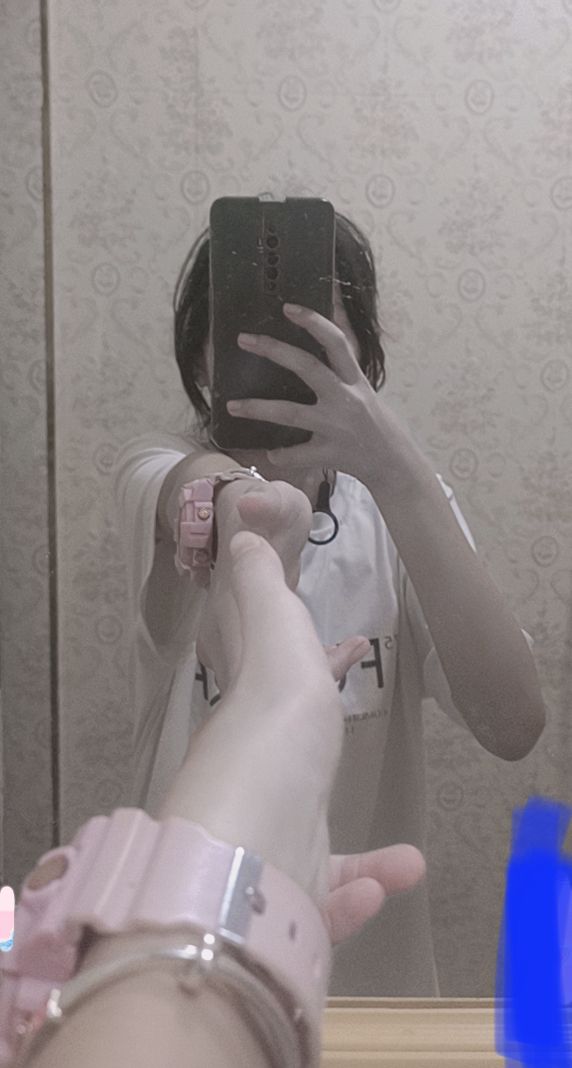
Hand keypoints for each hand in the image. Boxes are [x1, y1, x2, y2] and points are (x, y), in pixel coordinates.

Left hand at [161, 530, 424, 939]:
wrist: (257, 833)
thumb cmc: (274, 718)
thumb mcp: (268, 628)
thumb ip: (259, 586)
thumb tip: (240, 533)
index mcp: (256, 719)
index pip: (276, 686)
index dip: (309, 667)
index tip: (346, 653)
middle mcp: (258, 783)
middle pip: (291, 766)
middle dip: (321, 754)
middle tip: (354, 757)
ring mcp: (268, 844)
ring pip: (311, 849)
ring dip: (358, 859)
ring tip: (401, 862)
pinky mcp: (288, 899)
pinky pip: (328, 900)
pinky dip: (358, 895)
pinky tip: (389, 883)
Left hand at [226, 303, 382, 483]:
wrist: (396, 465)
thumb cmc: (378, 425)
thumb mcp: (365, 391)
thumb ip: (343, 369)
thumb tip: (326, 336)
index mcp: (356, 380)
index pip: (336, 342)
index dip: (314, 322)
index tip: (288, 307)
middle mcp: (346, 399)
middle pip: (308, 367)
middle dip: (274, 350)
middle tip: (244, 339)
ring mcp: (337, 428)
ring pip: (292, 413)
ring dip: (259, 408)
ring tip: (232, 406)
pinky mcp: (331, 454)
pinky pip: (299, 455)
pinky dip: (282, 455)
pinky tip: (270, 452)